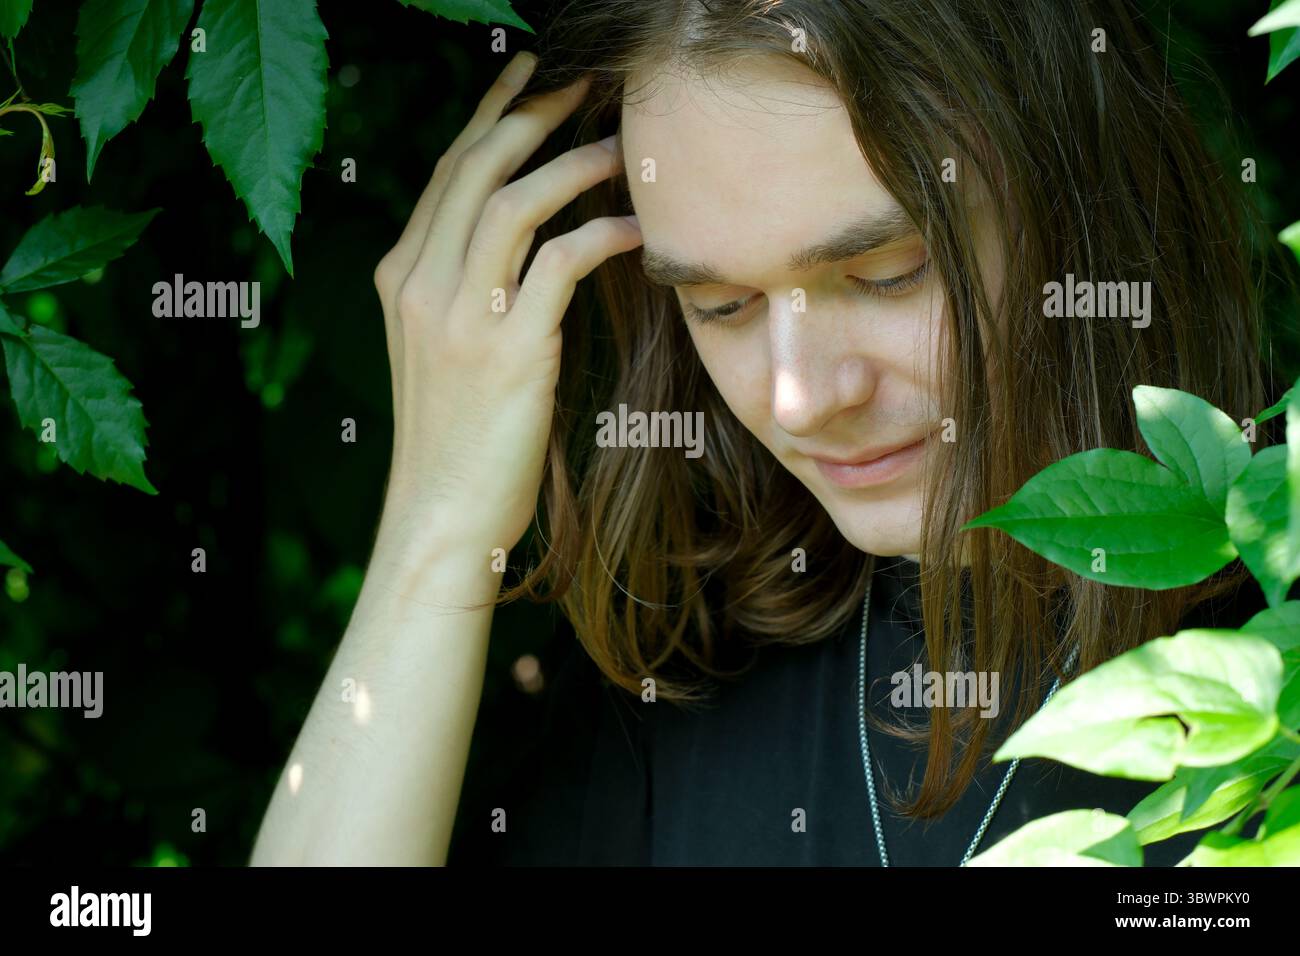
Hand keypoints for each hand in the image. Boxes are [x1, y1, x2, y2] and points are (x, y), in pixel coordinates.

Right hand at [372, 53, 641, 555]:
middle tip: (585, 86)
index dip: (489, 114)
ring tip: (621, 148)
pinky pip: (560, 263)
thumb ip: (461, 290)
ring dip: (573, 164)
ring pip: (513, 201)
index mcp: (399, 277)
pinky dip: (602, 234)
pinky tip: (637, 230)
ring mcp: (459, 316)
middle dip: (532, 114)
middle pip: (476, 167)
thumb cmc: (453, 438)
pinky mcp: (507, 351)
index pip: (445, 172)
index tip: (527, 77)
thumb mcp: (438, 351)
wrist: (441, 517)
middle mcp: (418, 283)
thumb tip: (518, 243)